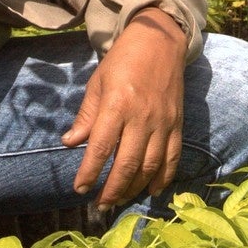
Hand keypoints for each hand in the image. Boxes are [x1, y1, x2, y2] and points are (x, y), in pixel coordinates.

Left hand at [61, 9, 187, 208]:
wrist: (159, 42)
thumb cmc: (122, 62)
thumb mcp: (97, 83)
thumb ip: (87, 116)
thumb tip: (70, 143)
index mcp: (117, 104)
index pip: (101, 147)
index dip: (89, 172)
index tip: (80, 189)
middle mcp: (142, 116)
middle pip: (127, 163)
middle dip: (112, 189)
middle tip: (99, 205)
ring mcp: (163, 122)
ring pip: (150, 166)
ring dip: (134, 188)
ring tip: (119, 200)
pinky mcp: (177, 124)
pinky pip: (172, 158)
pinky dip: (163, 178)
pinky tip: (151, 190)